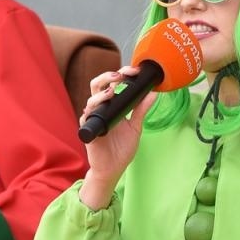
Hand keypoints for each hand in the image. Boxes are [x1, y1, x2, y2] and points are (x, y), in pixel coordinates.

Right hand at [80, 67, 157, 187]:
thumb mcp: (135, 127)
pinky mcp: (88, 131)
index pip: (113, 83)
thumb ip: (142, 109)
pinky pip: (86, 117)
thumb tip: (153, 93)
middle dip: (107, 77)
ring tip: (112, 91)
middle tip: (121, 75)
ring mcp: (94, 119)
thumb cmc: (121, 149)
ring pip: (91, 99)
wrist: (113, 169)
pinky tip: (99, 108)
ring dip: (101, 93)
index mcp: (112, 106)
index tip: (134, 71)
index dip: (122, 74)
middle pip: (98, 85)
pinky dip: (92, 111)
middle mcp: (101, 109)